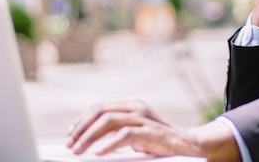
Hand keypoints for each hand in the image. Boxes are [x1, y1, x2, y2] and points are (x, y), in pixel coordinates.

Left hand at [66, 99, 199, 156]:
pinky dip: (109, 144)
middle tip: (70, 144)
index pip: (99, 108)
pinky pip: (125, 135)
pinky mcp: (151, 131)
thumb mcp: (134, 134)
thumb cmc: (158, 143)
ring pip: (108, 121)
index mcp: (131, 105)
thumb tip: (89, 141)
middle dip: (81, 129)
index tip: (70, 135)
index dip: (81, 121)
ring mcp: (144, 117)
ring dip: (89, 136)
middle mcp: (136, 107)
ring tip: (79, 150)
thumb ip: (116, 132)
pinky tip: (98, 153)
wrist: (189, 146)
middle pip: (100, 112)